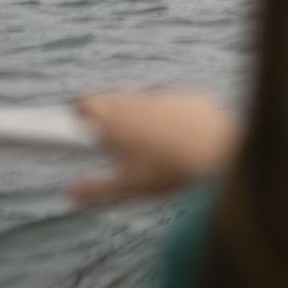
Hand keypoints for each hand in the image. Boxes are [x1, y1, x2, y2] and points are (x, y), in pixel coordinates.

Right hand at [71, 88, 239, 205]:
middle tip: (110, 132)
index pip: (86, 102)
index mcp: (115, 120)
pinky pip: (173, 101)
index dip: (80, 109)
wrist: (218, 153)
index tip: (78, 119)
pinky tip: (178, 133)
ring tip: (144, 136)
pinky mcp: (190, 96)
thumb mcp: (128, 187)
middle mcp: (138, 101)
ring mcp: (166, 95)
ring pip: (143, 97)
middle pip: (113, 96)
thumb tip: (69, 192)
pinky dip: (170, 113)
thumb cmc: (168, 172)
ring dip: (138, 110)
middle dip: (107, 110)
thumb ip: (95, 189)